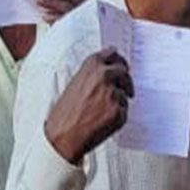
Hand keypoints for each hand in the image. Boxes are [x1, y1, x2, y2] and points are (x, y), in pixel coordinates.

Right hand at [44, 49, 133, 163]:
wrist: (62, 135)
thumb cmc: (65, 112)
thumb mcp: (76, 83)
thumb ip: (94, 74)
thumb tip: (111, 71)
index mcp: (92, 65)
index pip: (113, 54)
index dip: (120, 61)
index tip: (123, 66)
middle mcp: (104, 75)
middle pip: (124, 72)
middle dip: (126, 82)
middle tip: (127, 89)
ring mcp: (112, 93)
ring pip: (124, 95)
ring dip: (118, 102)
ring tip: (99, 113)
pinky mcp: (118, 111)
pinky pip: (124, 111)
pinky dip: (117, 117)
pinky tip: (102, 122)